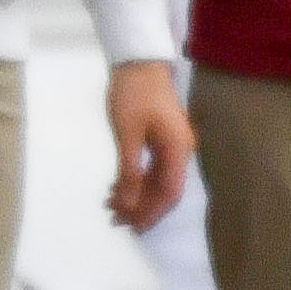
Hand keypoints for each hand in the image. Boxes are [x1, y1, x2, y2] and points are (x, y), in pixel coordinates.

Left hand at [106, 58, 192, 231]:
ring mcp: (172, 145)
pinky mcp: (162, 140)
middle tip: (114, 221)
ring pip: (156, 180)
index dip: (152, 212)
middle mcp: (180, 151)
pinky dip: (135, 181)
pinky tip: (116, 188)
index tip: (132, 227)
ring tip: (110, 207)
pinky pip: (152, 168)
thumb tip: (127, 201)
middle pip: (164, 189)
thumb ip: (129, 169)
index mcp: (177, 149)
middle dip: (141, 208)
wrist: (139, 63)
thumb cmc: (133, 95)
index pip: (169, 192)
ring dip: (135, 196)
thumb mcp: (127, 134)